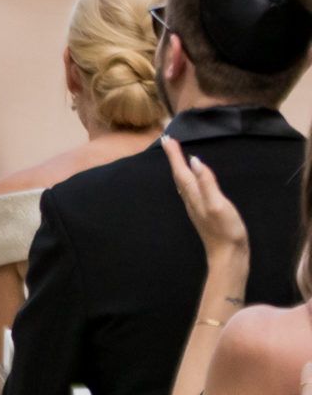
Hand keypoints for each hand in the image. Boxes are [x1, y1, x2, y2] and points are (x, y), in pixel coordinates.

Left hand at [167, 138, 250, 263]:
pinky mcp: (201, 212)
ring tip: (175, 156)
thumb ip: (207, 183)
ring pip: (182, 183)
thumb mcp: (218, 204)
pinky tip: (189, 180)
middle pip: (178, 175)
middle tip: (167, 141)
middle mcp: (191, 200)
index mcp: (194, 195)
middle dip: (173, 157)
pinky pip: (189, 190)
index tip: (167, 138)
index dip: (174, 154)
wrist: (228, 256)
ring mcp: (195, 207)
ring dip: (178, 167)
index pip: (181, 171)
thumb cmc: (226, 230)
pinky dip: (186, 179)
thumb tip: (196, 161)